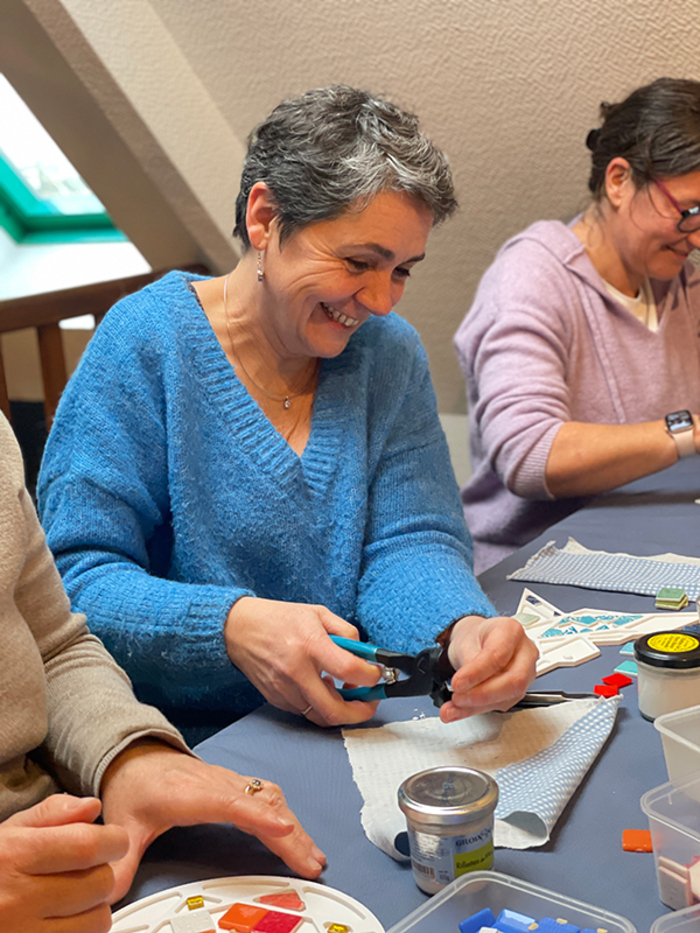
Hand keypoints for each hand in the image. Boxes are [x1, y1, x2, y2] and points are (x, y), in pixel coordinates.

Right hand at [0, 794, 127, 932]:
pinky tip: (61, 920)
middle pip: (100, 883)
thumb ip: (51, 815)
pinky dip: (79, 931)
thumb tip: (93, 807)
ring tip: (74, 898)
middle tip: (89, 869)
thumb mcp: (6, 832)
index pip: (88, 846)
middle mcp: (19, 899)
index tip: (114, 840)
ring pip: (96, 921)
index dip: (113, 840)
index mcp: (15, 857)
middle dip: (103, 871)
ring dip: (94, 906)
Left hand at [100, 741, 326, 900]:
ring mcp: (231, 782)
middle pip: (262, 804)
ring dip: (295, 827)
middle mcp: (218, 784)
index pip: (231, 803)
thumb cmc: (135, 787)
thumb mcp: (123, 825)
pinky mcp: (238, 786)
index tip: (283, 829)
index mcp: (191, 794)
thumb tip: (108, 897)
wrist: (137, 757)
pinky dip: (288, 817)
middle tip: (311, 864)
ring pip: (271, 800)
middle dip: (290, 834)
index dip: (258, 815)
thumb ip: (121, 861)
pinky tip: (299, 837)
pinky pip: (270, 798)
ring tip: (313, 857)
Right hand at [224, 597, 380, 725]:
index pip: (349, 670)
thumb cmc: (279, 618)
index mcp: (310, 645)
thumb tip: (366, 653)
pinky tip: (320, 687)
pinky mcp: (276, 698)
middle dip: (360, 712)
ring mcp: (284, 689)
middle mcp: (296, 671)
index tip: (377, 676)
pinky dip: (318, 704)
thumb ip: (345, 632)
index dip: (371, 677)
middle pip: (334, 710)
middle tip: (370, 703)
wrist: (238, 628)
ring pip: (320, 715)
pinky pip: (304, 711)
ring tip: (343, 690)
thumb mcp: (318, 613)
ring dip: (338, 708)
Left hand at [439, 615, 537, 722]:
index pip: (499, 655)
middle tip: (457, 698)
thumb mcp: (465, 642)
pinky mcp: (517, 692)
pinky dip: (476, 709)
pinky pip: (500, 705)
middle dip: (481, 694)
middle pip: (513, 680)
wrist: (478, 643)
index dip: (477, 673)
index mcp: (512, 631)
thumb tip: (464, 687)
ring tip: (452, 708)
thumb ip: (468, 663)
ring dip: (477, 706)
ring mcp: (526, 673)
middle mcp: (525, 652)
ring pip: (508, 697)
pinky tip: (458, 710)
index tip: (457, 683)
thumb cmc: (475, 638)